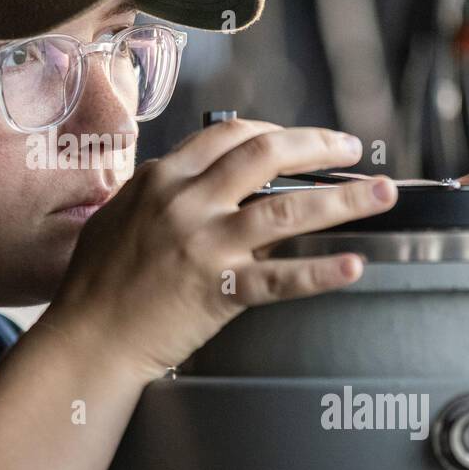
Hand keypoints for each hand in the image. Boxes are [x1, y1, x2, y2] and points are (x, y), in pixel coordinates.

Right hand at [43, 119, 398, 383]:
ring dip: (343, 197)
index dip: (275, 130)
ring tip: (381, 194)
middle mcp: (185, 201)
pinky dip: (322, 272)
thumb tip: (192, 180)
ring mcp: (204, 244)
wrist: (87, 339)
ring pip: (287, 208)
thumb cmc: (96, 285)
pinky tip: (355, 264)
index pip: (230, 134)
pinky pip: (282, 279)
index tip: (301, 138)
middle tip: (353, 148)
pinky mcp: (218, 289)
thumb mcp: (118, 217)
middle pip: (267, 154)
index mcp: (162, 178)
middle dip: (319, 145)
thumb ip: (157, 194)